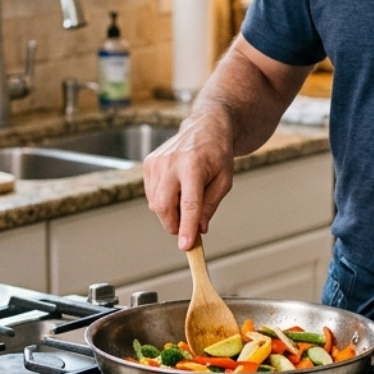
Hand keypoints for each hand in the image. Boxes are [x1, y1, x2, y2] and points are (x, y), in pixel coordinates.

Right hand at [143, 115, 234, 250]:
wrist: (206, 127)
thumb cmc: (218, 154)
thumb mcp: (224, 181)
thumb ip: (210, 205)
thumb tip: (199, 229)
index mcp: (193, 166)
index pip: (189, 204)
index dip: (187, 228)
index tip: (186, 246)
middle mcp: (171, 163)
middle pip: (164, 206)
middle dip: (174, 225)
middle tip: (186, 229)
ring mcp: (157, 162)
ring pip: (155, 203)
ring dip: (169, 213)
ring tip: (185, 200)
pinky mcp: (149, 163)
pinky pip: (151, 194)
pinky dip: (162, 200)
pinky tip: (176, 189)